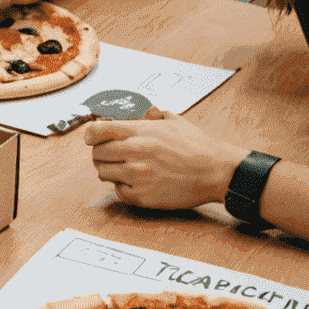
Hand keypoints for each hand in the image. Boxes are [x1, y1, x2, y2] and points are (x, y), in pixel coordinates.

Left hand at [86, 108, 243, 210]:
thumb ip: (155, 115)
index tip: (92, 139)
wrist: (218, 172)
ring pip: (103, 173)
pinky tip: (134, 183)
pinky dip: (123, 188)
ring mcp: (138, 176)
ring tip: (124, 169)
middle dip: (101, 154)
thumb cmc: (199, 146)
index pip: (97, 131)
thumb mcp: (176, 121)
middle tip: (112, 156)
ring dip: (110, 171)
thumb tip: (146, 112)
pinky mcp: (144, 196)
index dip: (91, 135)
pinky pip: (118, 192)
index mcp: (140, 132)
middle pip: (96, 154)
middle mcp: (135, 152)